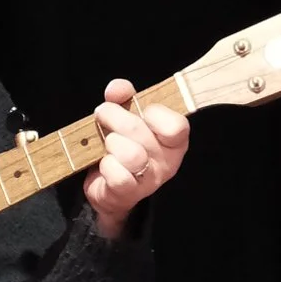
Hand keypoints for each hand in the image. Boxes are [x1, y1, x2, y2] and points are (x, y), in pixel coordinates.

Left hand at [85, 79, 188, 237]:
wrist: (108, 185)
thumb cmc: (121, 145)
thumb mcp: (123, 116)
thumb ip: (122, 97)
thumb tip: (118, 88)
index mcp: (173, 140)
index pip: (176, 126)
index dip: (154, 113)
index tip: (140, 109)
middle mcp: (167, 161)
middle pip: (140, 131)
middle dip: (114, 117)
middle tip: (103, 115)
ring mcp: (149, 179)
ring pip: (131, 155)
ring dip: (111, 143)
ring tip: (106, 143)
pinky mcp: (129, 193)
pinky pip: (118, 175)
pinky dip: (106, 166)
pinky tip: (105, 164)